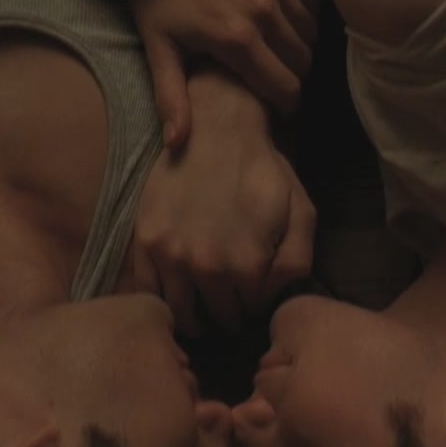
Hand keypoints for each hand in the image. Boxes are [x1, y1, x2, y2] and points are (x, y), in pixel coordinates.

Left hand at [126, 0, 318, 148]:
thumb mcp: (159, 49)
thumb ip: (172, 98)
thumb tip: (177, 145)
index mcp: (237, 41)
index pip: (285, 88)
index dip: (287, 105)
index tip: (281, 109)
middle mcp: (264, 13)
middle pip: (303, 63)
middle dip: (295, 78)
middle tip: (280, 81)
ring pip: (311, 32)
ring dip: (302, 47)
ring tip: (283, 53)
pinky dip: (306, 15)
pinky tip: (287, 21)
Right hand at [127, 71, 315, 334]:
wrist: (216, 128)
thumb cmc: (262, 170)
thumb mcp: (300, 211)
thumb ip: (297, 262)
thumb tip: (274, 299)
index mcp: (247, 265)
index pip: (252, 311)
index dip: (256, 304)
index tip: (253, 294)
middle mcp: (206, 267)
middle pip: (218, 317)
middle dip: (228, 313)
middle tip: (230, 301)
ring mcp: (170, 256)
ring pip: (181, 314)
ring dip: (195, 318)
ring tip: (203, 308)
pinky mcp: (144, 242)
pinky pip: (147, 293)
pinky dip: (160, 303)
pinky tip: (175, 295)